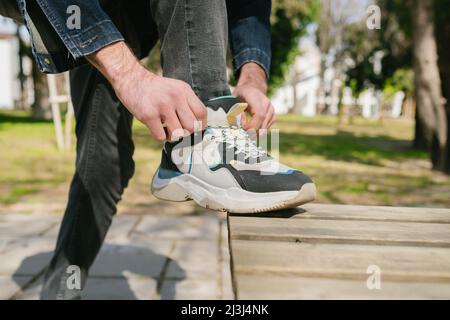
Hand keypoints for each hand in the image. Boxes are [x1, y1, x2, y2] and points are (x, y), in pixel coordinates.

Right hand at [87, 41, 206, 140]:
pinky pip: (161, 136)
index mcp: (184, 90)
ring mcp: (162, 106)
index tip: (194, 129)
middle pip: (192, 126)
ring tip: (166, 128)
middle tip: (178, 129)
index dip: (200, 125)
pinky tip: (156, 127)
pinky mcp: (148, 114)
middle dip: (186, 132)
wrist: (131, 79)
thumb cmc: (155, 89)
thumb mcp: (176, 89)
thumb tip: (198, 126)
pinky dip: (160, 136)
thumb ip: (187, 104)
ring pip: (178, 134)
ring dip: (172, 136)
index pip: (201, 113)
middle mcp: (175, 97)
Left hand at [233, 62, 274, 131]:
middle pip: (262, 124)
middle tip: (242, 135)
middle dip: (251, 132)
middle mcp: (266, 104)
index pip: (259, 115)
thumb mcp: (234, 98)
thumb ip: (233, 110)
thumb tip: (232, 123)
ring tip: (245, 130)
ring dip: (254, 132)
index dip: (252, 125)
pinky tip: (251, 128)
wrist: (253, 88)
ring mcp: (271, 111)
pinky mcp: (273, 116)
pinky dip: (258, 131)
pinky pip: (266, 128)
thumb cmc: (242, 94)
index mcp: (256, 98)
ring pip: (264, 128)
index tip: (242, 128)